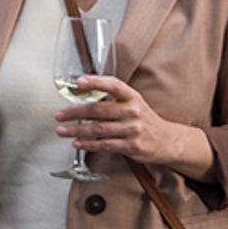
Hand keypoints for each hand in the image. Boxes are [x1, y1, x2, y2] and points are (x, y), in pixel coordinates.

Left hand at [55, 76, 210, 172]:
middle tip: (59, 114)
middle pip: (98, 109)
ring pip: (97, 129)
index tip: (79, 82)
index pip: (113, 85)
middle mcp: (133, 111)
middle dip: (74, 112)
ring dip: (76, 130)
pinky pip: (104, 144)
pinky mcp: (131, 146)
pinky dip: (88, 144)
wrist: (167, 141)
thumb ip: (112, 101)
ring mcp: (133, 129)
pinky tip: (77, 143)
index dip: (96, 82)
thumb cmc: (144, 120)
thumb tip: (80, 101)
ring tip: (61, 130)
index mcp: (132, 96)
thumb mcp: (133, 104)